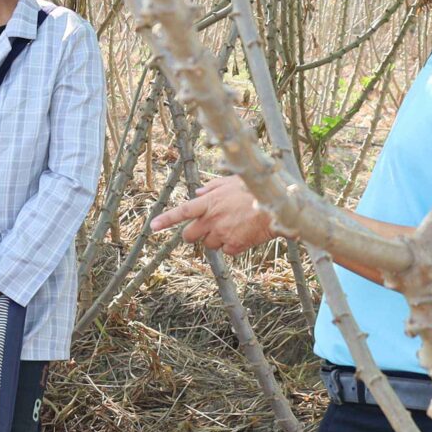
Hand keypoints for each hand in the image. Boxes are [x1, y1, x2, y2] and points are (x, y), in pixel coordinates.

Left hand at [153, 175, 279, 255]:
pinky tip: (243, 234)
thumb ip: (212, 187)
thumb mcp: (232, 181)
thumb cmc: (256, 190)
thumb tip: (197, 191)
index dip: (166, 220)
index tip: (153, 227)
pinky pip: (226, 251)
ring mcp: (223, 234)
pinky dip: (231, 245)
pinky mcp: (235, 246)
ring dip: (215, 239)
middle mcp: (212, 219)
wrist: (278, 207)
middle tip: (205, 229)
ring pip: (208, 244)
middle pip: (190, 235)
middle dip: (193, 234)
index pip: (182, 212)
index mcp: (209, 202)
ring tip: (233, 227)